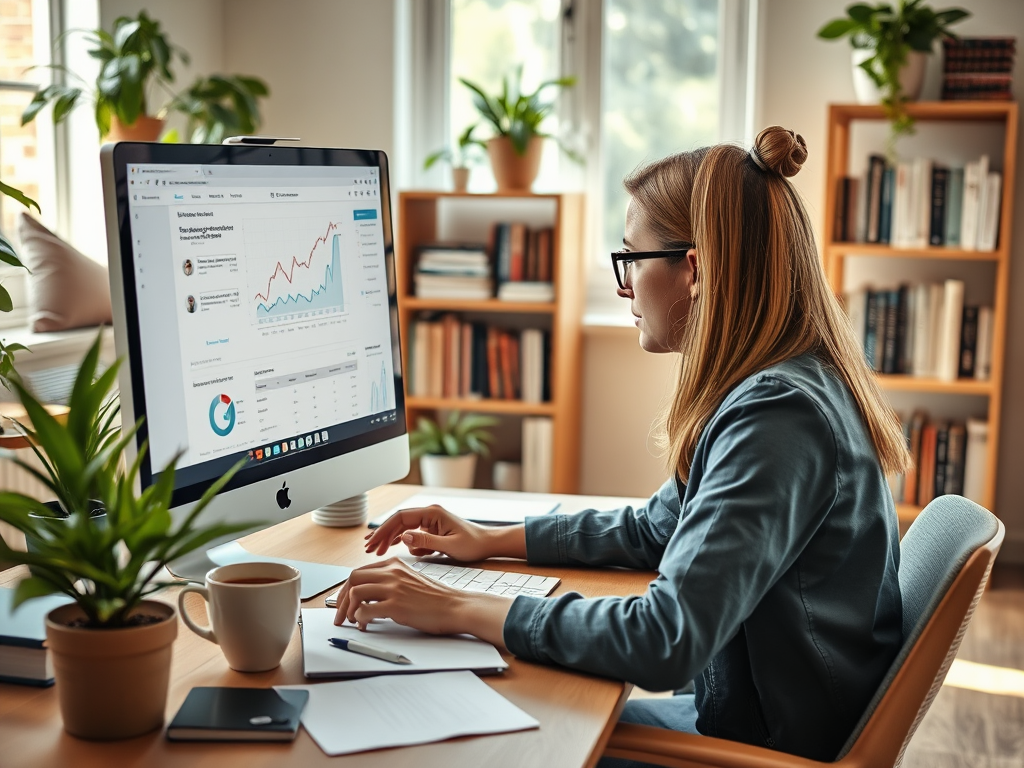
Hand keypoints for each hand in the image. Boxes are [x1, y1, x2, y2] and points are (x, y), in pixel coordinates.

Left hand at [332, 557, 511, 644]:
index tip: (344, 602)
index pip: (360, 571)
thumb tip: (368, 596)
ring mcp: (394, 588)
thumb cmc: (436, 598)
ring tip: (355, 622)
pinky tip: (365, 625)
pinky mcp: (396, 606)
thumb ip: (391, 581)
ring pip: (356, 592)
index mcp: (395, 565)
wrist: (456, 606)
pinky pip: (365, 611)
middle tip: (342, 615)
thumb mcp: (411, 580)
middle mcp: (392, 572)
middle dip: (343, 599)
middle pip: (353, 579)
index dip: (347, 588)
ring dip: (350, 610)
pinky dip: (360, 620)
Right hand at [364, 504, 513, 560]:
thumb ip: (426, 541)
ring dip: (390, 538)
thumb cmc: (473, 544)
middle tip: (369, 548)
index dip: (384, 530)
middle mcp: (429, 513)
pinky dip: (402, 541)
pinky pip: (411, 533)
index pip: (401, 518)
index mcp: (432, 513)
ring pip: (403, 527)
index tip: (373, 542)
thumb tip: (404, 537)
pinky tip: (393, 548)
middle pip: (399, 521)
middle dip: (383, 535)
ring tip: (376, 550)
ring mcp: (430, 520)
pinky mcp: (432, 528)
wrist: (488, 543)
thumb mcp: (449, 545)